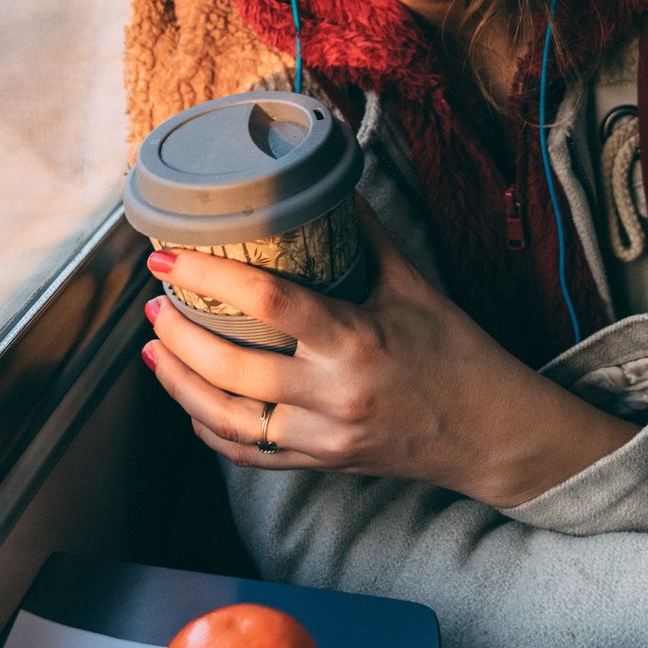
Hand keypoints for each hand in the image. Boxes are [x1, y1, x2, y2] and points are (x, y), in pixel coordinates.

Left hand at [140, 209, 632, 508]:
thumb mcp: (415, 285)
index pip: (268, 302)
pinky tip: (191, 400)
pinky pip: (249, 453)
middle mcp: (335, 393)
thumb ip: (366, 235)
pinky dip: (210, 427)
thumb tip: (325, 185)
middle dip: (180, 333)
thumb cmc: (457, 353)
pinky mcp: (321, 462)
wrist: (491, 432)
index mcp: (358, 339)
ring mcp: (324, 436)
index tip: (167, 256)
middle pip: (232, 368)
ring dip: (180, 384)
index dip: (208, 274)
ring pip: (228, 418)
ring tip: (156, 349)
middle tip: (156, 302)